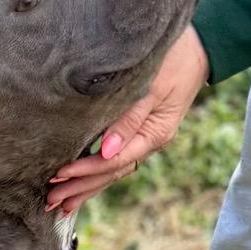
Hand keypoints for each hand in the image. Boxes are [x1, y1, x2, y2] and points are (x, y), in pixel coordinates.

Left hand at [46, 26, 208, 213]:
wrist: (201, 45)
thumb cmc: (175, 60)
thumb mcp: (153, 87)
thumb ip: (128, 119)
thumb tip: (104, 151)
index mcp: (153, 135)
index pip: (112, 161)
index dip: (85, 170)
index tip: (59, 174)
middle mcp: (148, 143)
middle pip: (109, 174)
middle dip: (79, 188)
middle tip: (49, 202)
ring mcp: (143, 141)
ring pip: (110, 172)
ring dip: (84, 188)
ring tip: (58, 204)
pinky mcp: (137, 134)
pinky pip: (112, 162)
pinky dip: (94, 176)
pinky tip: (78, 186)